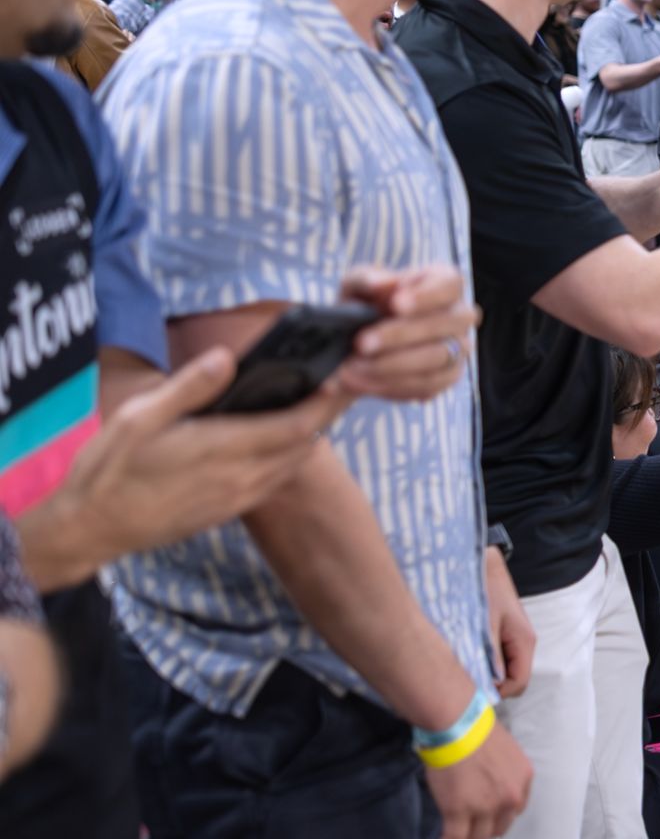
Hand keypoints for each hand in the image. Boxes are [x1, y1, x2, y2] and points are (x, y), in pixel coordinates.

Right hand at [21, 348, 348, 589]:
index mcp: (225, 448)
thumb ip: (190, 387)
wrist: (92, 528)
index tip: (342, 375)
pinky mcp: (228, 510)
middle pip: (304, 443)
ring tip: (317, 406)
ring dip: (309, 436)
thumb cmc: (111, 469)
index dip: (326, 401)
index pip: (298, 424)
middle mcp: (242, 477)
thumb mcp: (140, 417)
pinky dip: (288, 457)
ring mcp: (237, 497)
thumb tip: (227, 356)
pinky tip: (279, 439)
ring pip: (292, 464)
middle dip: (326, 413)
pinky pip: (274, 480)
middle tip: (342, 385)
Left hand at [338, 266, 481, 400]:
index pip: (450, 285)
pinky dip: (390, 385)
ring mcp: (459, 349)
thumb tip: (381, 284)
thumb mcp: (358, 285)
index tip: (395, 304)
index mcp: (445, 283)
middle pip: (444, 325)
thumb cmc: (367, 304)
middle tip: (361, 343)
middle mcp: (460, 316)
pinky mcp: (447, 378)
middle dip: (400, 335)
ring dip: (391, 365)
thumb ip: (367, 280)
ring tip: (353, 367)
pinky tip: (360, 381)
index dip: (426, 296)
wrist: (360, 341)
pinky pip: (426, 385)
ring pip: (435, 359)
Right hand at [423, 723, 532, 838]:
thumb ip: (505, 772)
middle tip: (472, 824)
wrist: (457, 724)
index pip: (516, 809)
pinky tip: (444, 837)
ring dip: (469, 835)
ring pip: (479, 836)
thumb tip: (492, 785)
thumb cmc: (477, 729)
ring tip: (459, 830)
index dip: (501, 814)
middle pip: (500, 826)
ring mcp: (485, 806)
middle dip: (487, 827)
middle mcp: (510, 797)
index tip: (489, 815)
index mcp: (523, 779)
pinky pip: (455, 837)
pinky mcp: (458, 811)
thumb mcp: (507, 750)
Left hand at [483, 548, 534, 698]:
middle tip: (468, 679)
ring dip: (489, 672)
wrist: (485, 564)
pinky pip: (500, 658)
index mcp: (524, 641)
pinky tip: (470, 653)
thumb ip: (490, 654)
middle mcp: (524, 643)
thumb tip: (490, 685)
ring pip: (506, 669)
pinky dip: (486, 661)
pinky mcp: (505, 634)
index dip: (499, 693)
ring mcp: (515, 639)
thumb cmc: (486, 590)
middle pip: (514, 679)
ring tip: (467, 665)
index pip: (520, 683)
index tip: (475, 690)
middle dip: (494, 685)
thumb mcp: (486, 623)